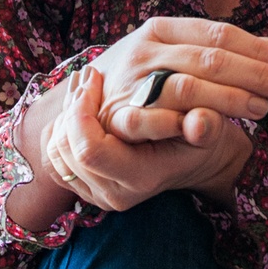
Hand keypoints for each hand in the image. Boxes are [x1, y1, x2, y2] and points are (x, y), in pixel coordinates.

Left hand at [45, 66, 252, 211]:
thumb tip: (201, 123)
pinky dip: (62, 129)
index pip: (90, 150)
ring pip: (57, 152)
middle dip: (71, 107)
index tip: (95, 78)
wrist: (193, 163)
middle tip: (88, 74)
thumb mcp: (210, 129)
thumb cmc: (199, 140)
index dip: (83, 111)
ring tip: (83, 85)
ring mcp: (97, 194)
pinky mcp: (86, 187)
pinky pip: (57, 158)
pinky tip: (80, 104)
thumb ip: (204, 125)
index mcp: (139, 177)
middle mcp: (113, 193)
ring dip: (64, 115)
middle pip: (66, 149)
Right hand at [89, 15, 267, 138]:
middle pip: (211, 57)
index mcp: (164, 28)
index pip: (220, 33)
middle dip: (257, 74)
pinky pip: (151, 118)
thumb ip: (221, 53)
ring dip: (230, 98)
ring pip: (187, 85)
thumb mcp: (178, 56)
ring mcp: (131, 81)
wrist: (82, 102)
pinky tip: (210, 127)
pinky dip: (180, 121)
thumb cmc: (143, 79)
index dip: (258, 50)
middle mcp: (147, 49)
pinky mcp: (117, 115)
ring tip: (264, 109)